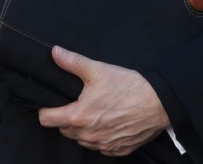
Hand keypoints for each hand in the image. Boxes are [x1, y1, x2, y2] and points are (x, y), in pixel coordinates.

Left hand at [37, 46, 168, 156]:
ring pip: (81, 140)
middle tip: (76, 103)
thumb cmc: (127, 87)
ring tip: (92, 112)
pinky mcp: (118, 150)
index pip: (47, 120)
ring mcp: (104, 145)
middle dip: (65, 118)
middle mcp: (89, 135)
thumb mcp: (97, 70)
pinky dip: (99, 137)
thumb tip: (54, 52)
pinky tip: (106, 123)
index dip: (45, 110)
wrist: (158, 104)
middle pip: (64, 130)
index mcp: (79, 116)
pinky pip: (100, 147)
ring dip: (82, 129)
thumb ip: (72, 62)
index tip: (50, 103)